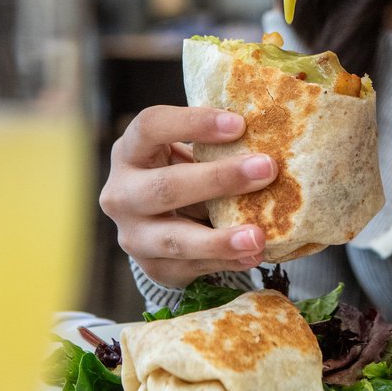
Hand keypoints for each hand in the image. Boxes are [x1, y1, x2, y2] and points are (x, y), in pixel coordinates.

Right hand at [99, 105, 276, 288]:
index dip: (192, 123)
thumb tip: (270, 137)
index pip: (150, 127)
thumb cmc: (179, 174)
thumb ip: (214, 147)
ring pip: (175, 239)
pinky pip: (191, 267)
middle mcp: (121, 192)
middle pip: (165, 186)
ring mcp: (133, 234)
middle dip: (219, 179)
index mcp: (130, 151)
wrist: (155, 224)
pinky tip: (253, 255)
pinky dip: (225, 261)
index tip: (239, 124)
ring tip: (258, 237)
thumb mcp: (185, 155)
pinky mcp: (152, 266)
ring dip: (220, 239)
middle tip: (267, 169)